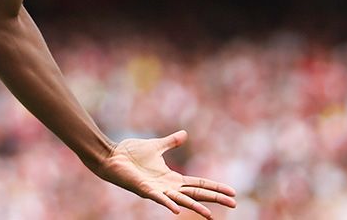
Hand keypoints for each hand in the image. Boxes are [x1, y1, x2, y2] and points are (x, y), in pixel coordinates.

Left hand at [92, 130, 235, 218]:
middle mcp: (167, 186)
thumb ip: (171, 142)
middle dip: (214, 199)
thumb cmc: (131, 154)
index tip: (231, 192)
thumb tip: (184, 134)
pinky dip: (168, 204)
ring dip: (195, 207)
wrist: (112, 156)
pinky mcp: (145, 189)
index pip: (199, 184)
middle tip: (234, 204)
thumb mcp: (156, 146)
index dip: (215, 187)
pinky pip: (159, 198)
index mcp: (172, 178)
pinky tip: (178, 211)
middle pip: (196, 194)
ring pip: (181, 200)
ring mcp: (157, 190)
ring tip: (209, 215)